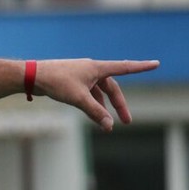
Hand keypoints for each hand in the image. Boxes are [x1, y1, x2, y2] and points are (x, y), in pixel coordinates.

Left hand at [33, 59, 159, 130]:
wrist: (32, 76)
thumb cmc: (56, 82)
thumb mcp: (78, 99)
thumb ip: (95, 112)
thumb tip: (110, 126)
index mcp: (96, 68)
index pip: (124, 67)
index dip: (141, 67)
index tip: (156, 63)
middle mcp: (91, 69)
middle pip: (111, 88)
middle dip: (119, 105)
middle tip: (126, 122)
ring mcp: (81, 76)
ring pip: (99, 93)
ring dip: (103, 108)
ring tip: (107, 125)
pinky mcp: (72, 82)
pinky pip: (88, 94)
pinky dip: (92, 105)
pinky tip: (92, 117)